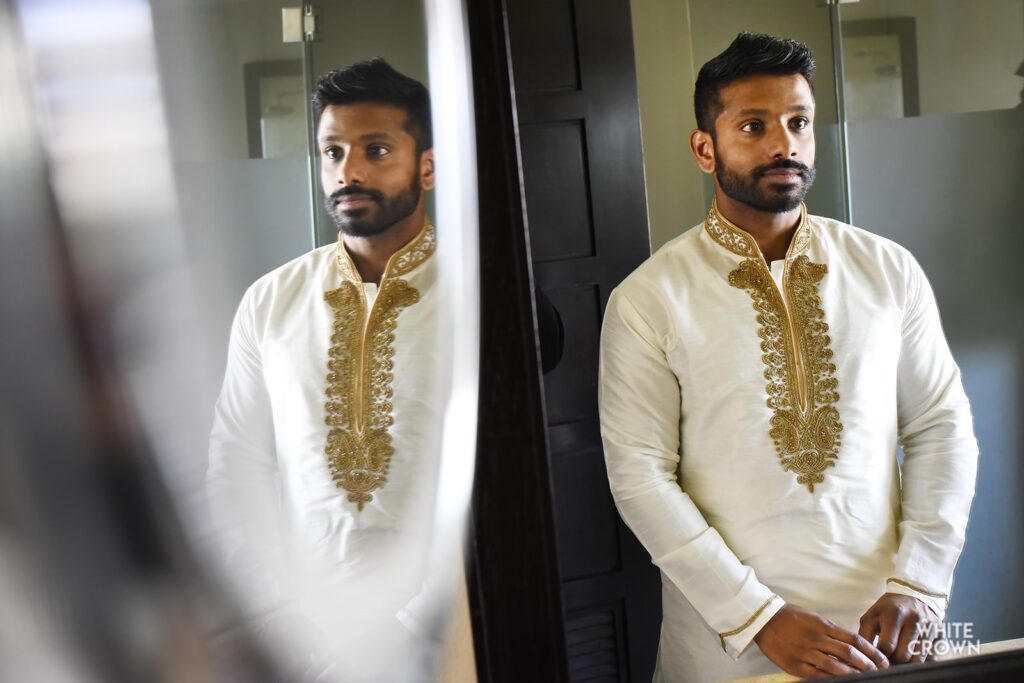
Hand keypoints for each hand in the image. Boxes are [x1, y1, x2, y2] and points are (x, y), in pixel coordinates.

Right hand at [754, 604, 889, 677]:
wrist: (763, 620)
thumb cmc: (790, 617)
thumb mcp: (813, 617)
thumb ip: (831, 630)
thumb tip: (851, 643)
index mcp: (822, 625)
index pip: (853, 638)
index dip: (870, 650)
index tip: (882, 659)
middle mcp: (817, 638)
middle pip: (848, 653)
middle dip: (867, 663)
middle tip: (880, 671)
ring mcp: (806, 652)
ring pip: (836, 665)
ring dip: (854, 673)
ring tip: (866, 678)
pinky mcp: (795, 665)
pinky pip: (818, 675)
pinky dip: (832, 679)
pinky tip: (842, 682)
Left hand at [859, 593, 941, 663]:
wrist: (913, 596)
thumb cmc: (888, 609)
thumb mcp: (871, 616)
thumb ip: (864, 636)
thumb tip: (864, 657)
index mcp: (895, 614)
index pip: (887, 646)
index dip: (881, 654)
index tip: (879, 653)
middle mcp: (916, 620)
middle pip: (904, 656)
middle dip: (894, 659)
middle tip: (891, 654)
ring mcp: (931, 627)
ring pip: (919, 660)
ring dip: (908, 662)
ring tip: (902, 653)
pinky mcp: (941, 635)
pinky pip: (932, 659)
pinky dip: (922, 660)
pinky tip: (914, 653)